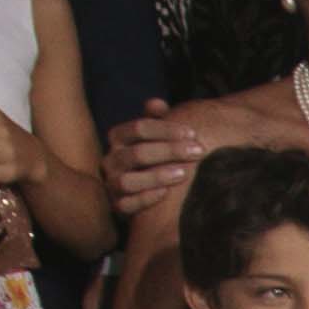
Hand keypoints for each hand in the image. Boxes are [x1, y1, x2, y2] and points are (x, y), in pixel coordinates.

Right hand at [106, 99, 211, 232]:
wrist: (141, 186)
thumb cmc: (154, 154)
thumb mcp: (154, 134)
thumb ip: (157, 118)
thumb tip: (158, 103)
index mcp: (118, 137)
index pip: (139, 128)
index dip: (167, 129)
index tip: (193, 132)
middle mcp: (110, 160)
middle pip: (138, 153)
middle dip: (170, 151)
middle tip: (198, 151)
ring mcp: (111, 183)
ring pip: (128, 181)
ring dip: (157, 176)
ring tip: (183, 173)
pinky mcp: (116, 206)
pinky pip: (125, 205)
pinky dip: (144, 199)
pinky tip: (165, 194)